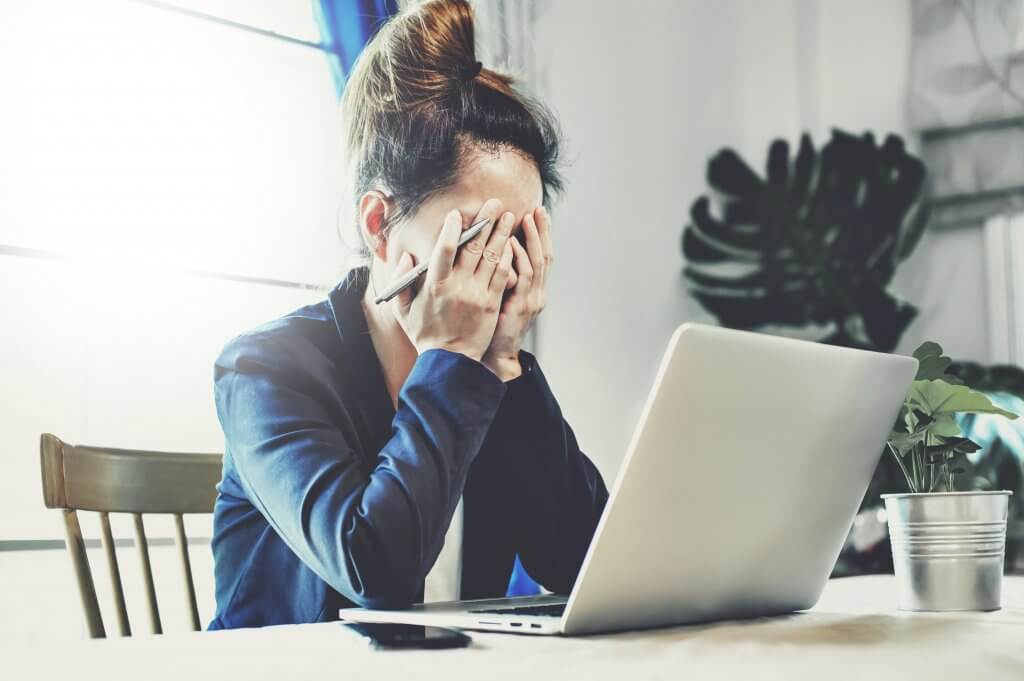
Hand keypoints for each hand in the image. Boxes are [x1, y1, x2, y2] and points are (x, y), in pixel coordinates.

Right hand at [390, 200, 516, 362]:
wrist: (450, 362)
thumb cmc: (425, 334)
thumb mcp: (403, 309)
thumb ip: (402, 280)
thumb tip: (407, 256)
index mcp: (434, 285)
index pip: (444, 249)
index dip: (452, 229)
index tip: (457, 214)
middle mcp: (457, 287)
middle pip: (473, 247)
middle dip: (485, 222)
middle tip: (494, 203)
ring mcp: (477, 294)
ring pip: (492, 257)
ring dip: (502, 234)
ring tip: (510, 216)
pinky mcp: (492, 303)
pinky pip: (502, 275)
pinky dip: (508, 257)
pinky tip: (513, 243)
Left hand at [482, 206, 552, 380]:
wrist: (495, 356)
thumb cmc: (492, 326)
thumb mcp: (500, 298)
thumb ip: (501, 276)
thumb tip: (493, 249)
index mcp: (533, 290)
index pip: (540, 256)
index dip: (541, 235)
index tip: (536, 213)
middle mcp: (537, 292)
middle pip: (545, 255)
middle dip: (542, 231)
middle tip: (538, 209)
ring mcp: (532, 299)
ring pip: (537, 263)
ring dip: (533, 239)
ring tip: (528, 218)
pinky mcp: (521, 306)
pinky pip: (523, 277)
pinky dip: (519, 258)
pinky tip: (512, 243)